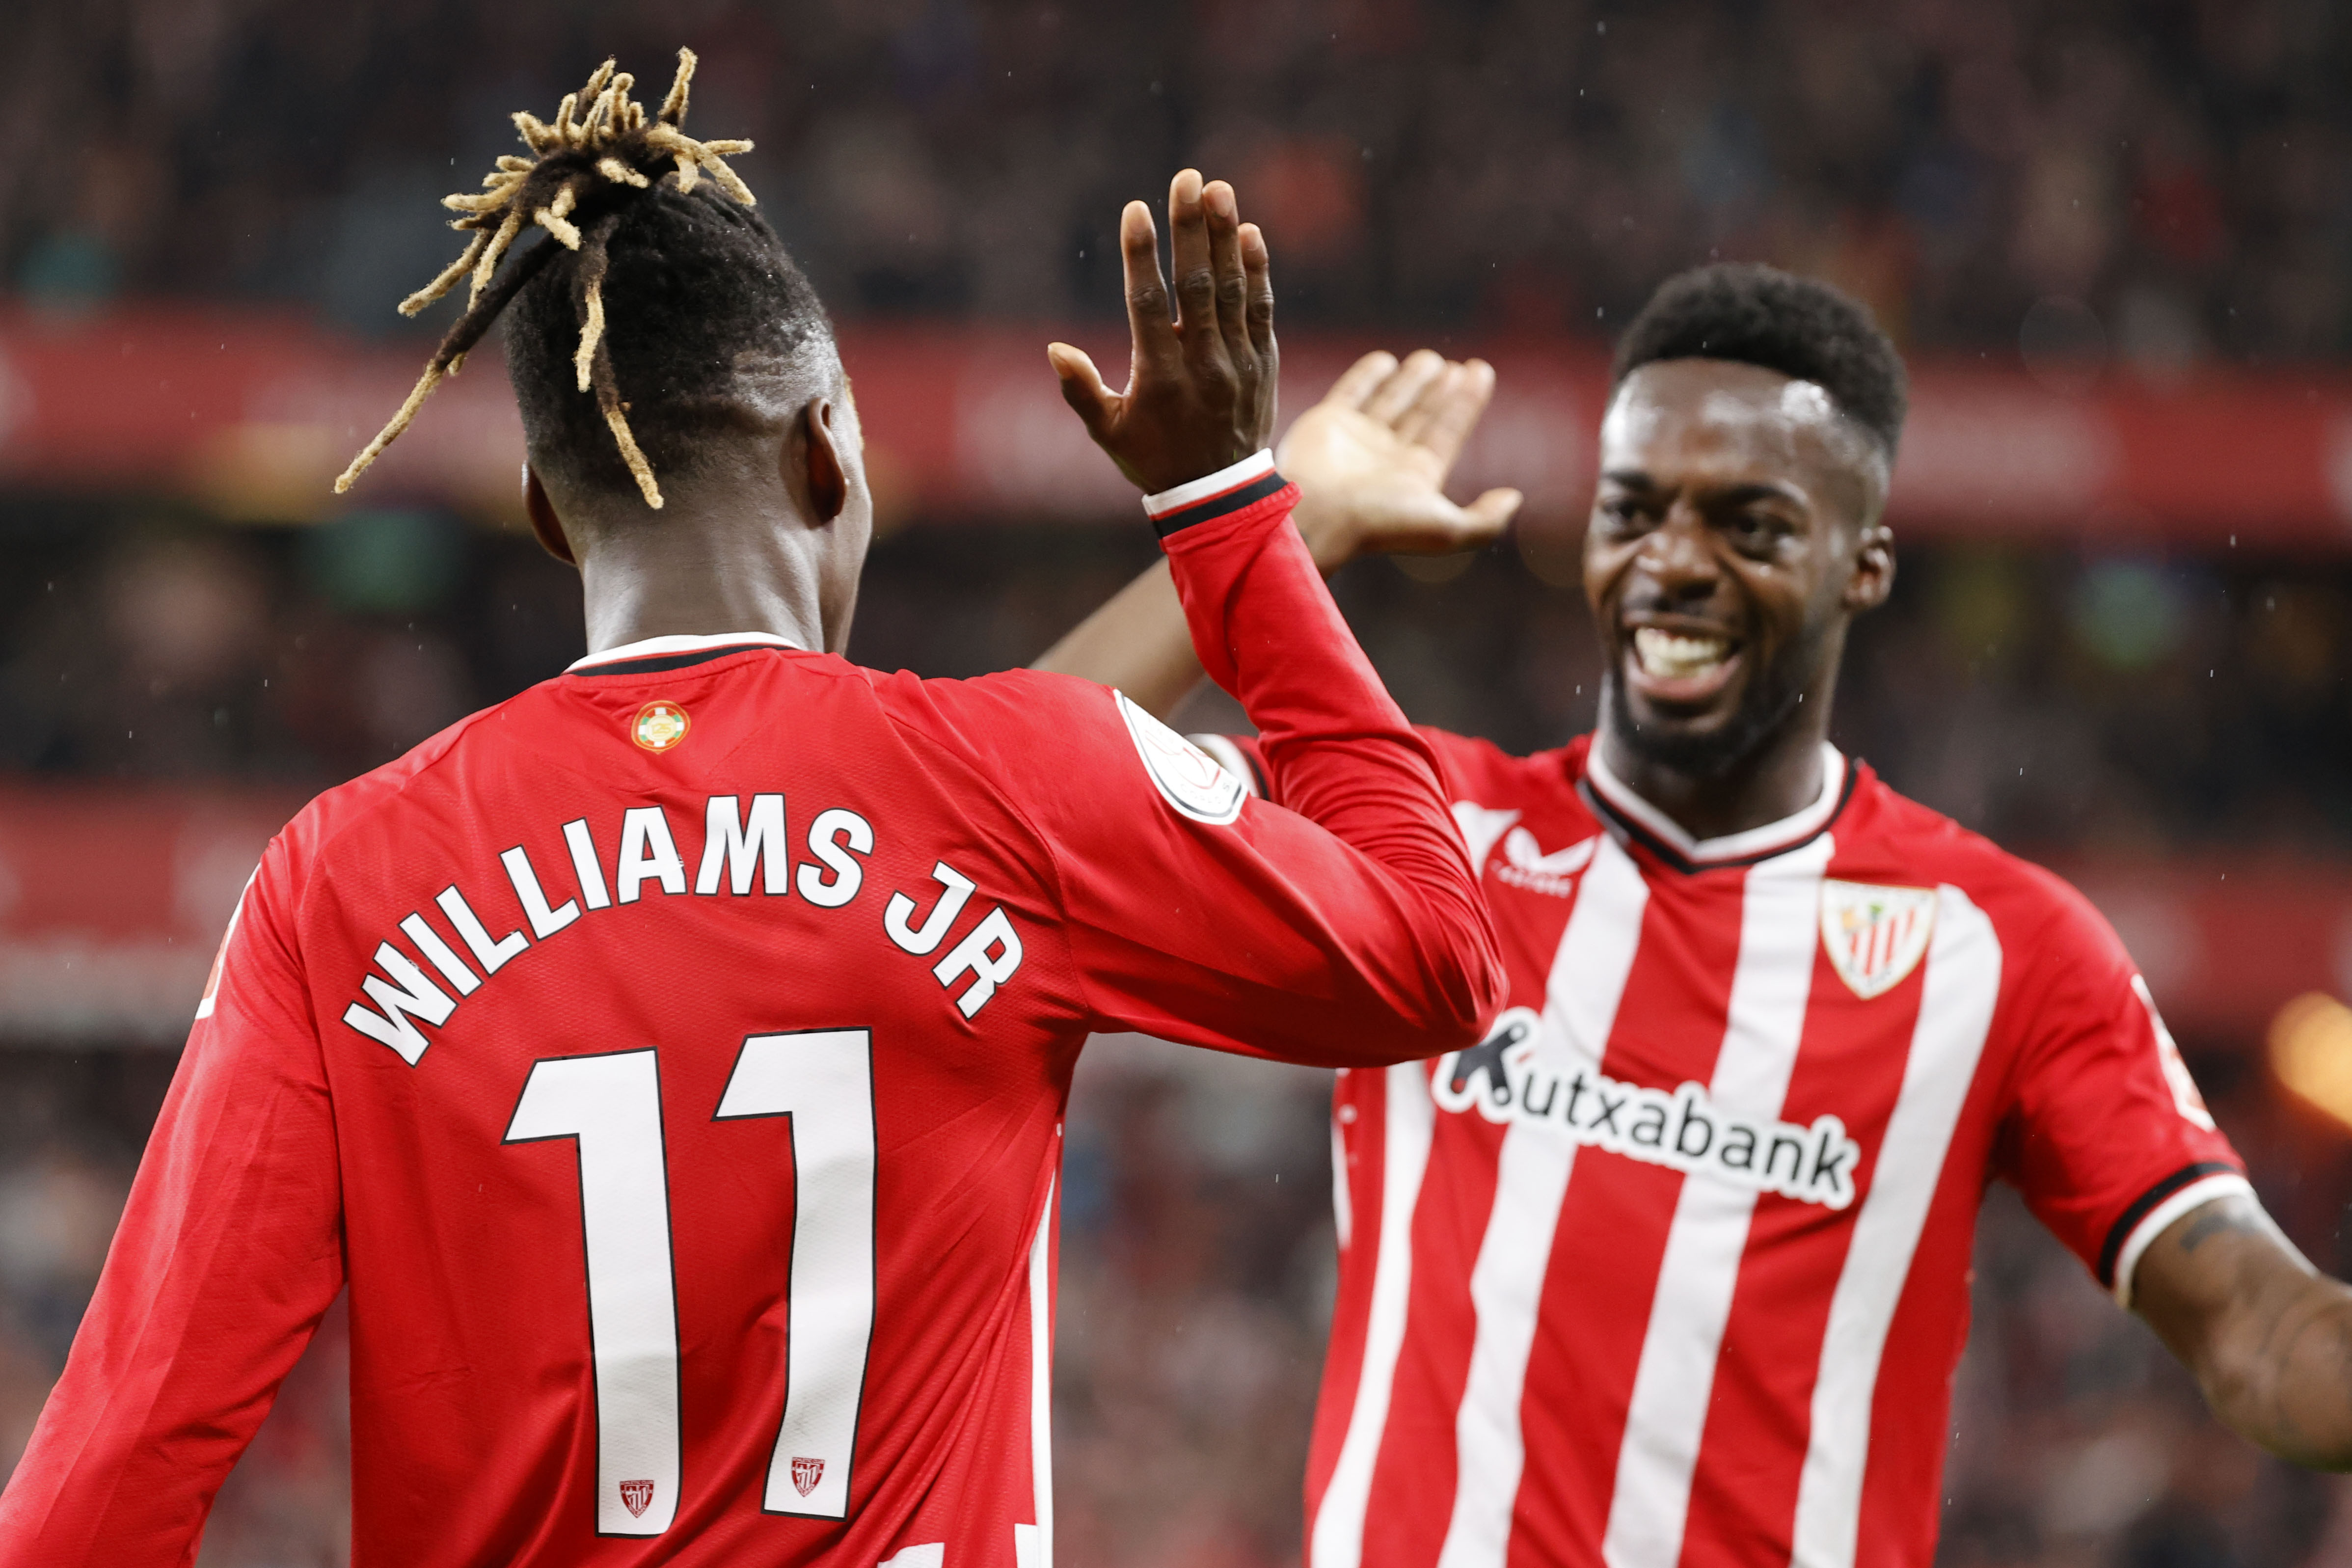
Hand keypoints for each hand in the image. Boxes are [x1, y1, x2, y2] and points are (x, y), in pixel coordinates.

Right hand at [1050, 169, 1276, 495]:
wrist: (1220, 497)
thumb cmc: (1155, 460)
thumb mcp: (1109, 434)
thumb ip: (1082, 390)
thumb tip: (1055, 349)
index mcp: (1160, 377)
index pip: (1148, 305)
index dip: (1140, 256)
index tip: (1136, 210)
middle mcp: (1203, 364)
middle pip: (1196, 285)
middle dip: (1191, 229)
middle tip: (1187, 178)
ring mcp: (1238, 362)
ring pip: (1232, 290)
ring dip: (1225, 237)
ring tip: (1219, 190)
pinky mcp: (1263, 363)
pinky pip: (1261, 310)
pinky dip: (1257, 272)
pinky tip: (1251, 234)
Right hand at [1279, 349, 1523, 572]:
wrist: (1316, 514)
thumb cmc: (1379, 522)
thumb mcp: (1445, 529)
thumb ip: (1484, 520)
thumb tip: (1515, 499)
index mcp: (1415, 476)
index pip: (1448, 431)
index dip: (1466, 403)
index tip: (1480, 371)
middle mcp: (1387, 457)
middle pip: (1422, 415)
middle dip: (1441, 391)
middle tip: (1457, 368)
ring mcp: (1357, 439)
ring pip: (1391, 401)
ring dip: (1412, 381)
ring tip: (1431, 359)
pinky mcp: (1328, 421)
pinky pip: (1352, 391)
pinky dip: (1368, 376)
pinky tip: (1385, 360)